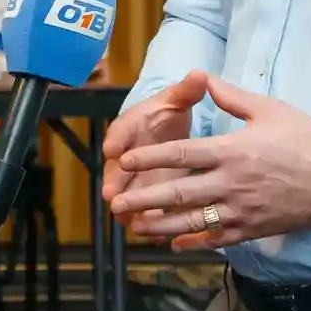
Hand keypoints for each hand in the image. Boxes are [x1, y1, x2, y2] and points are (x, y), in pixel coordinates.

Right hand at [100, 72, 213, 209]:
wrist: (166, 130)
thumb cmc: (168, 113)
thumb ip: (186, 91)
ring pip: (127, 195)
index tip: (112, 149)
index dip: (116, 140)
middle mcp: (126, 154)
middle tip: (110, 193)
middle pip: (116, 169)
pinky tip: (155, 235)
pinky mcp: (146, 195)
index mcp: (131, 126)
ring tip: (126, 219)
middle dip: (114, 181)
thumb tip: (200, 75)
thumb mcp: (176, 100)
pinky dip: (150, 222)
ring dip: (127, 207)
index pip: (120, 131)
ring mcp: (134, 178)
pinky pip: (145, 211)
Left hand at [110, 74, 310, 250]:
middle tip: (116, 203)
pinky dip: (195, 242)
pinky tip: (175, 245)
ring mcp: (242, 209)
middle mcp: (232, 183)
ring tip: (135, 227)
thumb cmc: (306, 138)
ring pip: (193, 221)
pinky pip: (218, 239)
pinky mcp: (254, 228)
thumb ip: (232, 98)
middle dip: (144, 199)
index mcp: (232, 151)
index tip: (125, 161)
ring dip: (161, 226)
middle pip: (178, 193)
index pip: (181, 155)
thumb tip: (205, 79)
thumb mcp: (269, 110)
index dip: (150, 158)